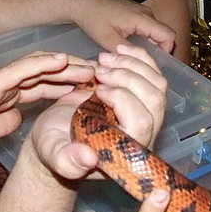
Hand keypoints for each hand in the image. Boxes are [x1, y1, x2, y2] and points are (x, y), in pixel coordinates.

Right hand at [0, 51, 93, 167]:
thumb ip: (2, 123)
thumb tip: (20, 120)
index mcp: (1, 99)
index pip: (40, 88)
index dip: (64, 87)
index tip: (89, 89)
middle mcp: (1, 86)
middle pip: (45, 75)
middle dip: (73, 73)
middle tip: (101, 73)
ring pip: (38, 67)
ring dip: (67, 65)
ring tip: (92, 65)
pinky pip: (20, 70)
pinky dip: (43, 63)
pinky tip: (63, 60)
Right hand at [29, 44, 166, 180]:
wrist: (57, 133)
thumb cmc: (54, 144)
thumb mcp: (52, 152)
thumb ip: (65, 161)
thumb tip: (88, 159)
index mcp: (124, 153)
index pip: (141, 122)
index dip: (123, 98)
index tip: (97, 88)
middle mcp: (143, 137)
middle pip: (154, 101)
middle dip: (128, 77)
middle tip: (100, 68)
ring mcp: (148, 117)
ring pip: (158, 85)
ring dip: (133, 64)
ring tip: (105, 58)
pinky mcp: (143, 100)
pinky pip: (154, 76)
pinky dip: (139, 58)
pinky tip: (119, 50)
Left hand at [73, 0, 175, 55]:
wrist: (81, 3)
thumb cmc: (93, 18)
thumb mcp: (107, 40)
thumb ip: (126, 52)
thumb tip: (139, 66)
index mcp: (143, 18)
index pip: (169, 35)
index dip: (167, 51)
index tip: (153, 64)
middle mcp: (146, 13)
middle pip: (164, 34)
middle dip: (158, 50)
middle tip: (143, 64)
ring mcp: (141, 12)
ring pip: (155, 32)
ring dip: (150, 45)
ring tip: (135, 58)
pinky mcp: (135, 13)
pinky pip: (148, 28)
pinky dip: (143, 39)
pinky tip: (130, 48)